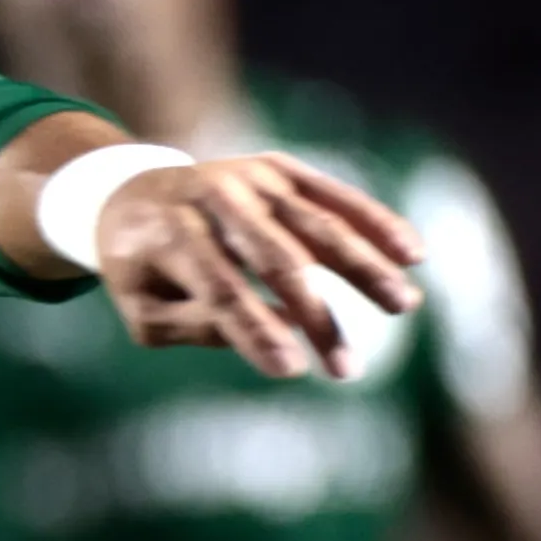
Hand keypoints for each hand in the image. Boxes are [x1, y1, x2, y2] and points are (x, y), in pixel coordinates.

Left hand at [89, 153, 427, 384]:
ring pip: (317, 224)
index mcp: (170, 234)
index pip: (219, 289)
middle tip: (349, 368)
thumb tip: (277, 330)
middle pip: (277, 260)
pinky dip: (376, 222)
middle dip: (318, 315)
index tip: (291, 370)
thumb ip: (195, 326)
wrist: (129, 192)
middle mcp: (214, 198)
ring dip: (365, 266)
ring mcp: (250, 179)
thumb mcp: (143, 308)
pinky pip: (336, 195)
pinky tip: (411, 252)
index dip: (255, 330)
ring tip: (404, 305)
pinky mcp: (279, 170)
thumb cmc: (142, 267)